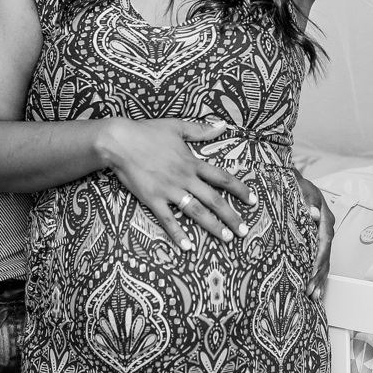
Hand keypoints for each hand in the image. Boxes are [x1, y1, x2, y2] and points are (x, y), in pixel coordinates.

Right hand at [95, 117, 255, 250]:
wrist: (120, 141)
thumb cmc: (147, 132)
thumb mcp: (177, 127)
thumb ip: (201, 130)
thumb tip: (223, 126)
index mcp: (192, 162)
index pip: (222, 178)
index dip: (240, 189)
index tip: (253, 201)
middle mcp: (185, 178)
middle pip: (214, 200)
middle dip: (231, 216)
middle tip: (244, 230)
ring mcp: (169, 190)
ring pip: (196, 211)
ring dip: (212, 226)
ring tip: (226, 239)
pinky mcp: (152, 199)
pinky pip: (168, 219)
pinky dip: (178, 233)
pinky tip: (188, 247)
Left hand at [294, 169, 334, 302]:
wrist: (293, 183)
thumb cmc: (296, 186)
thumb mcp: (302, 190)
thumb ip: (308, 202)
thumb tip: (314, 214)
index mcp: (325, 218)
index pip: (324, 242)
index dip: (319, 259)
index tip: (312, 272)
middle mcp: (326, 229)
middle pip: (325, 256)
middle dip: (319, 275)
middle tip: (311, 292)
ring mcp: (323, 236)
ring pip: (325, 261)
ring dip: (319, 279)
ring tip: (313, 296)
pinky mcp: (317, 241)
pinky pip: (320, 260)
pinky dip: (318, 275)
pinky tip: (314, 289)